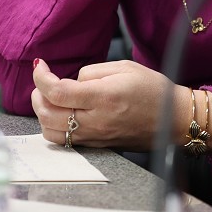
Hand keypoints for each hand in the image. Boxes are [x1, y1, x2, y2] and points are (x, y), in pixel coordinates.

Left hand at [31, 58, 180, 150]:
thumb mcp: (124, 67)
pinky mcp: (96, 145)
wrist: (173, 119)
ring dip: (43, 113)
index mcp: (103, 97)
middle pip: (48, 114)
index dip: (41, 77)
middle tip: (43, 81)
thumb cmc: (153, 90)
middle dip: (37, 95)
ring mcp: (95, 136)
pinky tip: (62, 113)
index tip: (40, 65)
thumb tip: (73, 80)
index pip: (57, 92)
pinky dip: (54, 126)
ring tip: (49, 98)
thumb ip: (92, 72)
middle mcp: (96, 120)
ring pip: (51, 132)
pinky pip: (64, 141)